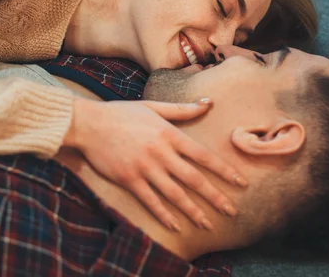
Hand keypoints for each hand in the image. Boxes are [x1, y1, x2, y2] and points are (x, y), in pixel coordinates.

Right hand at [64, 97, 247, 231]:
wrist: (88, 123)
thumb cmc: (121, 112)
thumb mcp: (153, 106)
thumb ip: (182, 109)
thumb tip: (209, 103)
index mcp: (169, 134)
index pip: (203, 155)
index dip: (223, 170)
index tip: (240, 182)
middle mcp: (160, 152)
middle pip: (193, 178)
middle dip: (215, 196)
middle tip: (231, 211)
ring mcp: (144, 168)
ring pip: (174, 194)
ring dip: (193, 210)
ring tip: (207, 223)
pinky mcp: (129, 179)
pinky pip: (150, 201)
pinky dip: (164, 215)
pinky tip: (176, 226)